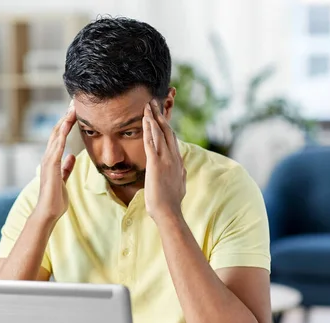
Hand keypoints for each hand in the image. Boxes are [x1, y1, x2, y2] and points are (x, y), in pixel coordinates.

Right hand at [34, 102, 76, 221]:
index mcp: (51, 159)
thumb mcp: (64, 179)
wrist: (48, 212)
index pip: (59, 137)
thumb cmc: (55, 199)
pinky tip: (67, 124)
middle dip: (65, 116)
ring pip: (56, 135)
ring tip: (72, 107)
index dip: (66, 123)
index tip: (74, 111)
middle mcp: (48, 157)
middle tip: (73, 102)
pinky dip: (62, 134)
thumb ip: (66, 167)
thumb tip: (71, 157)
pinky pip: (57, 146)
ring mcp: (48, 160)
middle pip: (57, 131)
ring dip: (64, 120)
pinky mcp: (51, 166)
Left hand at [143, 99, 185, 221]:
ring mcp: (166, 159)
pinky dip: (149, 130)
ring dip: (153, 118)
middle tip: (153, 102)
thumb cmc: (171, 202)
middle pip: (167, 131)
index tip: (161, 115)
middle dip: (160, 115)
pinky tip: (145, 120)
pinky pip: (151, 142)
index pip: (172, 139)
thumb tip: (183, 170)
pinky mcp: (156, 164)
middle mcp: (173, 157)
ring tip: (148, 105)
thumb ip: (181, 175)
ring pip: (159, 133)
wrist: (168, 212)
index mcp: (177, 162)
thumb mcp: (179, 185)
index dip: (166, 125)